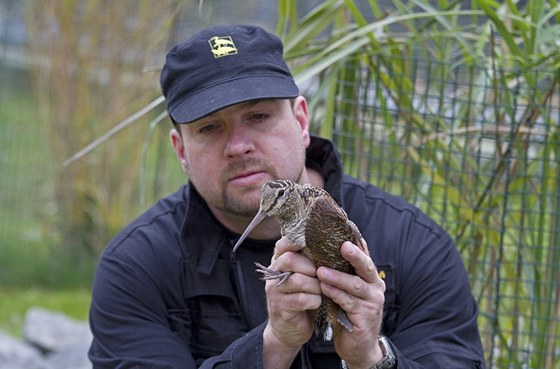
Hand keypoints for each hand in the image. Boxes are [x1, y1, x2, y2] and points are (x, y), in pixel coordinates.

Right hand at [262, 236, 321, 367]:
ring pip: (298, 280)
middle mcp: (273, 273)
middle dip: (311, 265)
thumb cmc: (301, 296)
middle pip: (290, 259)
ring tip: (322, 290)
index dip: (298, 239)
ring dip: (316, 285)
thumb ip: (309, 259)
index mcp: (279, 261)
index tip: (314, 241)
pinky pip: (302, 299)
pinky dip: (315, 300)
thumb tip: (332, 239)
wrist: (289, 329)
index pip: (283, 243)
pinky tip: (318, 302)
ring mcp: (275, 291)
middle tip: (321, 273)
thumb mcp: (303, 275)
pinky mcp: (282, 308)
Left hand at [317, 240, 385, 368]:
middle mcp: (376, 288)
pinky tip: (324, 288)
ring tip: (321, 270)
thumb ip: (344, 272)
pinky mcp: (365, 318)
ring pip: (355, 286)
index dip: (357, 243)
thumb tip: (329, 247)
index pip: (365, 256)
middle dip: (355, 255)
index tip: (346, 228)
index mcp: (371, 278)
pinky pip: (349, 303)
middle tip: (342, 245)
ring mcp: (372, 303)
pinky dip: (335, 294)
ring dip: (337, 277)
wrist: (357, 346)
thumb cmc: (349, 312)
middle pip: (366, 267)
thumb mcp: (347, 290)